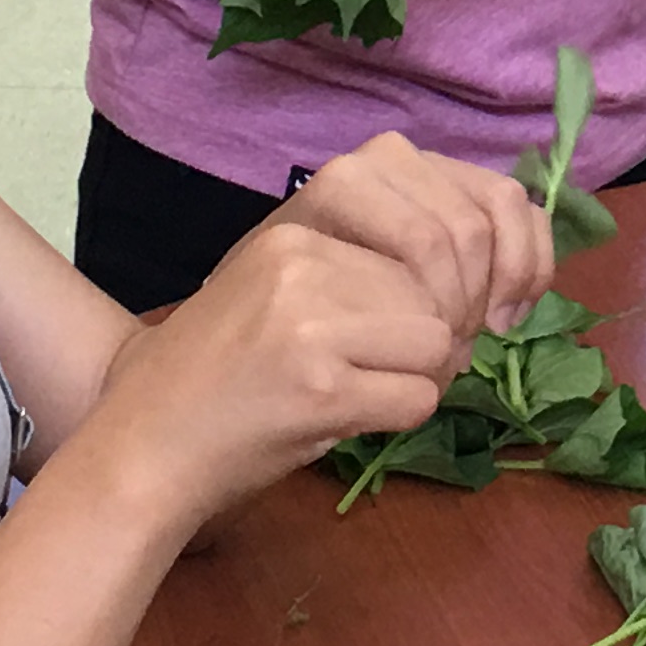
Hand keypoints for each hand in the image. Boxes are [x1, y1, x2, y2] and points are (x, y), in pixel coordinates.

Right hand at [79, 138, 548, 534]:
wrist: (145, 438)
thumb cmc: (231, 361)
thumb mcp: (296, 273)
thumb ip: (379, 249)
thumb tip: (499, 258)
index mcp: (307, 211)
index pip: (453, 207)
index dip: (491, 258)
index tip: (483, 303)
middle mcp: (307, 252)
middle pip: (451, 275)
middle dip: (458, 323)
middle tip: (425, 359)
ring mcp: (309, 318)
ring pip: (440, 340)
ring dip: (427, 375)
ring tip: (372, 388)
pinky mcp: (316, 387)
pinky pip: (418, 398)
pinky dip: (402, 416)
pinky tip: (354, 417)